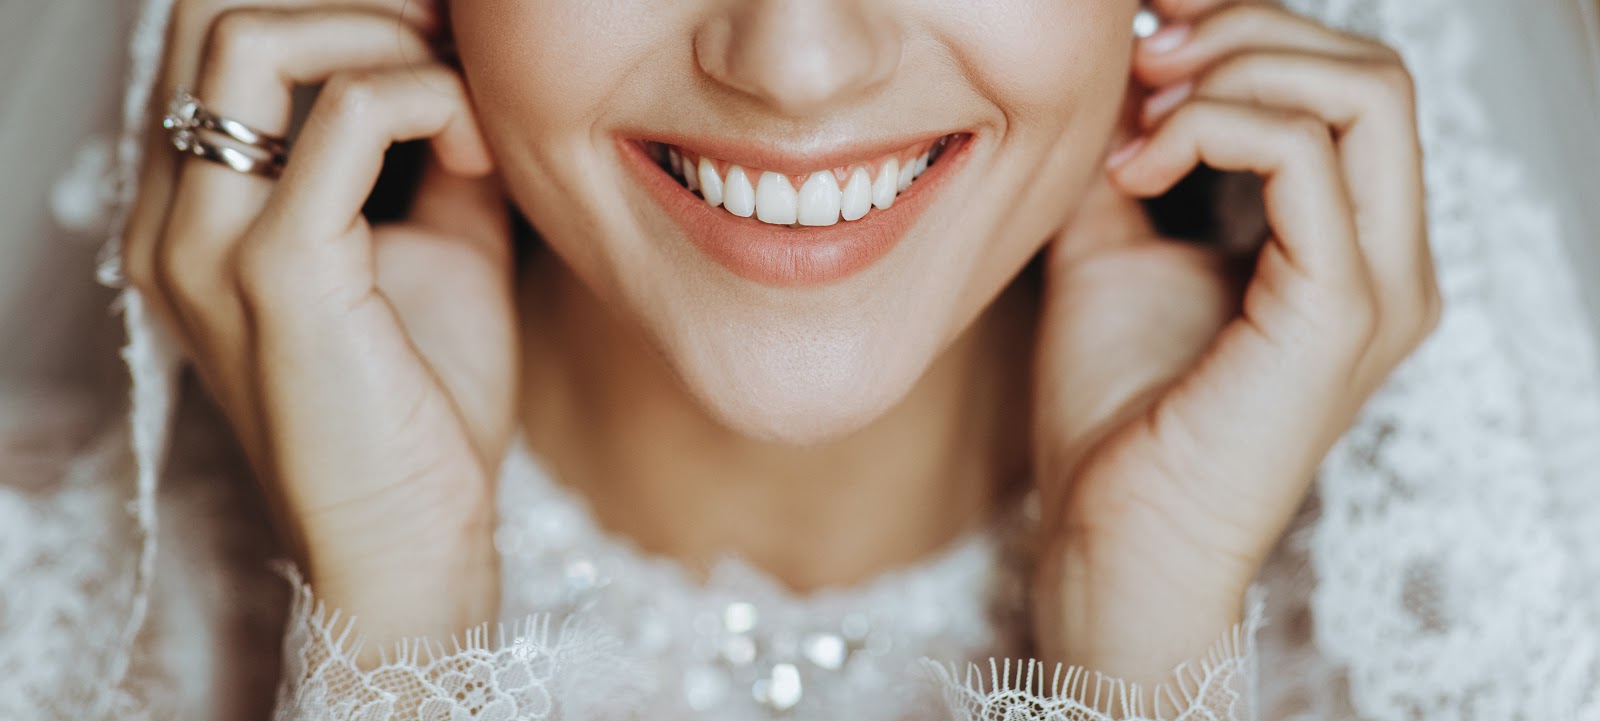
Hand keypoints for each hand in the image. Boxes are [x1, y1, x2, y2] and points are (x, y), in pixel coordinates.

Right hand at [123, 2, 515, 655]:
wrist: (414, 544)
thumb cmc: (425, 410)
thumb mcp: (433, 250)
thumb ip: (432, 153)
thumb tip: (471, 69)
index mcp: (198, 214)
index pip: (220, 45)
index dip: (334, 13)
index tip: (435, 33)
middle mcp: (175, 219)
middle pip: (216, 15)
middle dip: (350, 6)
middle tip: (444, 37)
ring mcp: (209, 244)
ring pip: (256, 38)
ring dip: (382, 36)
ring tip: (462, 93)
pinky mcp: (277, 274)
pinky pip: (349, 117)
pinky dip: (427, 97)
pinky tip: (477, 150)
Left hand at [1030, 0, 1439, 692]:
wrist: (1110, 535)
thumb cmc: (1114, 413)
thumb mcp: (1116, 248)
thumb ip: (1133, 160)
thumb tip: (1116, 75)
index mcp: (1349, 247)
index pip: (1347, 89)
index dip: (1251, 31)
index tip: (1148, 29)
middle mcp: (1388, 260)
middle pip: (1370, 71)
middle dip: (1247, 31)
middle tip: (1143, 53)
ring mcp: (1379, 286)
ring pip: (1365, 91)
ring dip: (1236, 68)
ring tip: (1140, 113)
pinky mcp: (1338, 311)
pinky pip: (1306, 155)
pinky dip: (1214, 127)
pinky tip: (1137, 169)